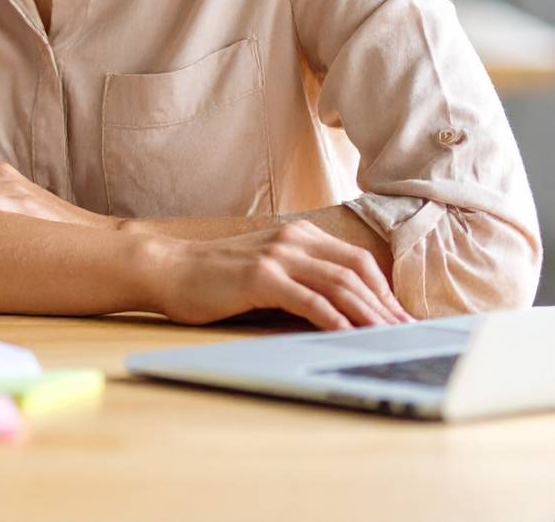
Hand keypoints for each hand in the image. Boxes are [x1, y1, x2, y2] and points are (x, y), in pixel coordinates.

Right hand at [158, 220, 412, 330]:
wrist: (168, 269)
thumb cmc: (215, 278)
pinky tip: (348, 336)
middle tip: (407, 335)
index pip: (357, 261)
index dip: (385, 292)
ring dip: (369, 315)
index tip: (401, 320)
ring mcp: (276, 256)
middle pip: (356, 271)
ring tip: (388, 339)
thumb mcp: (266, 270)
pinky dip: (334, 318)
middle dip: (386, 306)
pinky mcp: (260, 277)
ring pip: (340, 284)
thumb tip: (342, 312)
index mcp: (297, 235)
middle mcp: (292, 240)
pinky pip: (309, 299)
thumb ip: (300, 279)